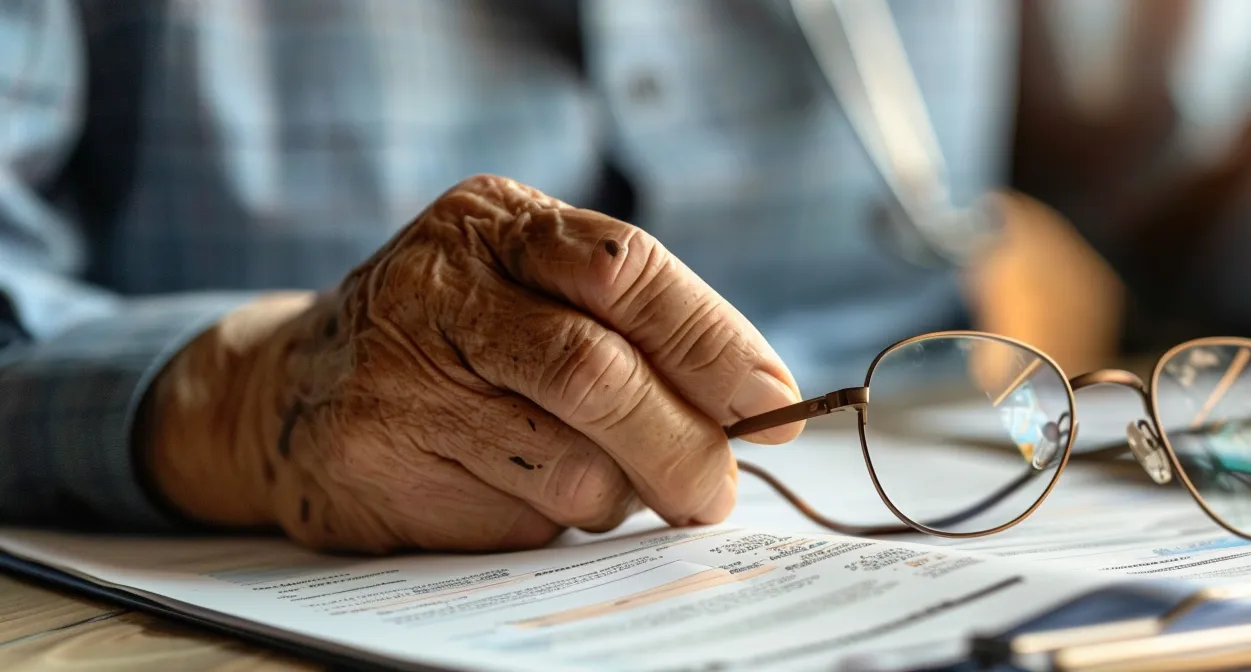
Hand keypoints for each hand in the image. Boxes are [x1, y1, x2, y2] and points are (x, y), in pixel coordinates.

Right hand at [143, 176, 802, 551]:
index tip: (773, 401)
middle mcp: (441, 287)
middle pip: (597, 373)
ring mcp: (398, 375)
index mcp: (498, 223)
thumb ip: (631, 325)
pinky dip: (545, 520)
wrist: (284, 388)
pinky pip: (513, 518)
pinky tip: (510, 490)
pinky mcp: (373, 459)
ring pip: (567, 464)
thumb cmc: (452, 335)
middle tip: (714, 490)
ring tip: (585, 474)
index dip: (714, 342)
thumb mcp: (526, 283)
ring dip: (610, 491)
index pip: (629, 270)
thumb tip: (760, 405)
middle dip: (681, 445)